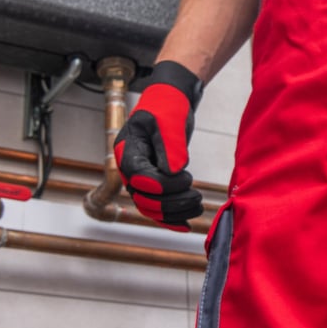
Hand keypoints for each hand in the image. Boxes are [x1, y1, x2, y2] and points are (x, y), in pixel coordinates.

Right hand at [114, 61, 203, 230]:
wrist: (170, 102)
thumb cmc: (167, 106)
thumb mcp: (169, 120)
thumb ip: (170, 145)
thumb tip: (174, 171)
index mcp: (128, 151)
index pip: (139, 179)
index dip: (162, 186)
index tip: (186, 178)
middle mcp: (130, 168)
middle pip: (144, 199)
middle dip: (171, 203)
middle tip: (197, 197)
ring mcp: (140, 178)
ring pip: (151, 208)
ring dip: (174, 213)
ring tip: (198, 206)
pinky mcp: (154, 183)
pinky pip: (157, 208)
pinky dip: (171, 218)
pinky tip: (186, 225)